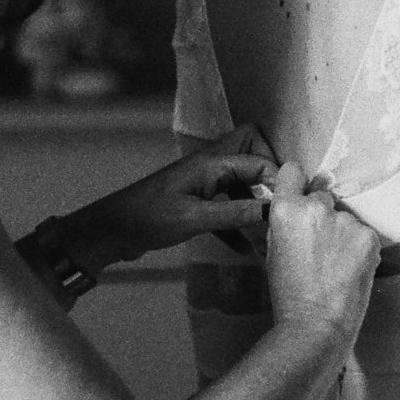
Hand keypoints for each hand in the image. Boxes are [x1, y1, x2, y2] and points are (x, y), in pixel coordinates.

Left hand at [59, 123, 278, 271]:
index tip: (288, 206)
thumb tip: (275, 210)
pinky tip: (245, 249)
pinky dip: (237, 222)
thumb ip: (235, 212)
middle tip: (279, 203)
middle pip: (250, 150)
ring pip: (239, 179)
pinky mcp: (195, 202)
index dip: (277, 180)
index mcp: (210, 163)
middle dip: (268, 173)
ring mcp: (202, 183)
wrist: (110, 231)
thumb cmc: (148, 219)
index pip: (257, 159)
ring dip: (254, 200)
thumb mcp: (194, 218)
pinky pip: (226, 204)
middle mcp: (209, 166)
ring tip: (268, 228)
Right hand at [260, 161, 379, 337]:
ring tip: (334, 265)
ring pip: (345, 218)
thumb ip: (286, 222)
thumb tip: (297, 208)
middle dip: (321, 216)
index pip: (293, 171)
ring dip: (342, 233)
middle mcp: (316, 208)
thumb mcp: (273, 249)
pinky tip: (349, 270)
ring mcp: (345, 221)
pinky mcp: (369, 236)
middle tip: (318, 247)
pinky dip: (358, 248)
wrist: (315, 325)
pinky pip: (362, 234)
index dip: (297, 183)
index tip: (301, 193)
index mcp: (286, 209)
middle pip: (322, 198)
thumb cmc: (288, 294)